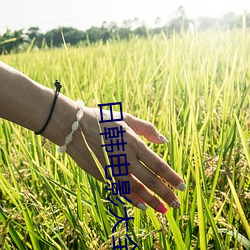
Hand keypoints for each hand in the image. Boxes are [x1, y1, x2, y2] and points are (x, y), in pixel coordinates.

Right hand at [66, 106, 185, 212]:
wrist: (74, 127)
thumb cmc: (102, 120)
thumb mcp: (126, 118)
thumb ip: (147, 128)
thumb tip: (164, 140)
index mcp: (134, 143)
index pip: (158, 165)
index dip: (172, 177)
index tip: (182, 187)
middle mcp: (126, 158)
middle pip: (150, 180)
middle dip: (165, 194)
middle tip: (176, 204)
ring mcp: (113, 168)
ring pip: (136, 189)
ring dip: (151, 201)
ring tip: (163, 210)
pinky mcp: (103, 174)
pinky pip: (121, 190)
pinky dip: (132, 199)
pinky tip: (141, 206)